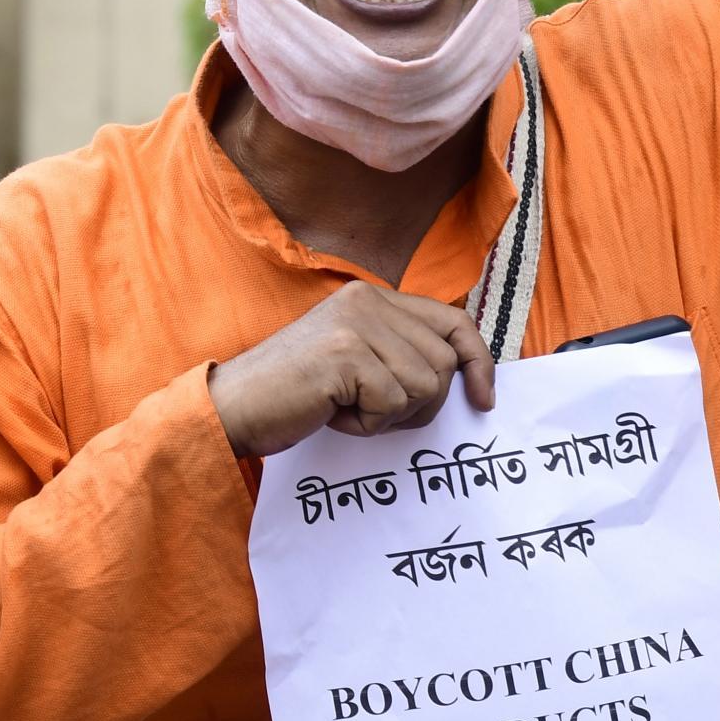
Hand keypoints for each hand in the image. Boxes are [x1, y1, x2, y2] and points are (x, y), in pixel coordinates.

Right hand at [208, 281, 495, 457]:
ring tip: (347, 407)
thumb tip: (467, 376)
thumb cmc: (297, 393)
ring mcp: (354, 324)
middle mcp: (365, 300)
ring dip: (391, 414)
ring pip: (425, 385)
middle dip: (421, 404)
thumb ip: (399, 351)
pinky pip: (393, 403)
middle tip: (372, 411)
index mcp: (370, 296)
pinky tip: (333, 413)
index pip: (453, 321)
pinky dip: (368, 423)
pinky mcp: (344, 354)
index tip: (483, 400)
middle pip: (444, 362)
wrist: (236, 406)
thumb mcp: (355, 359)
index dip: (478, 362)